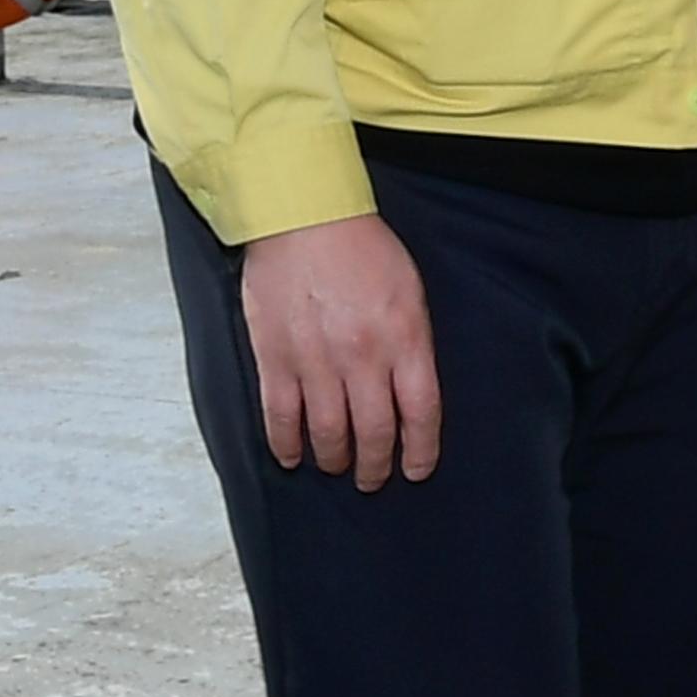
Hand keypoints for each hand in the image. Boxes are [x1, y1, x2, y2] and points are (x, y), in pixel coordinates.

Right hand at [241, 213, 441, 490]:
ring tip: (337, 467)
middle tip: (372, 479)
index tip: (417, 471)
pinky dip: (286, 446)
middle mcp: (362, 358)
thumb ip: (411, 341)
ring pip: (327, 434)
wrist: (304, 218)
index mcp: (405, 339)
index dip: (420, 451)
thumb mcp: (410, 290)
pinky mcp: (275, 360)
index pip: (421, 413)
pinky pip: (280, 418)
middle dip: (374, 466)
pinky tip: (293, 458)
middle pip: (374, 433)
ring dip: (334, 460)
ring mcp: (315, 362)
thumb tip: (408, 388)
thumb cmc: (364, 248)